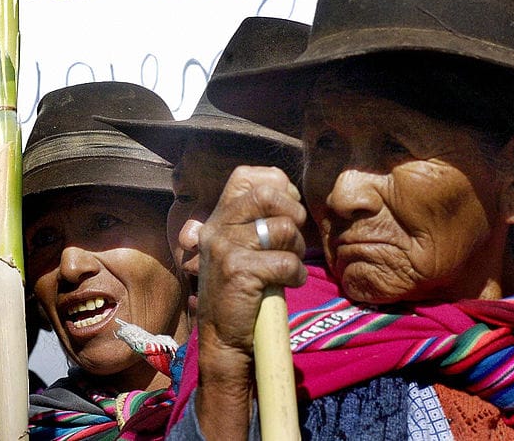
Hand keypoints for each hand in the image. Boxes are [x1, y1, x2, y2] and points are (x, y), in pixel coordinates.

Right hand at [193, 166, 308, 438]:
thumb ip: (252, 221)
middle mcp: (217, 227)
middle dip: (293, 214)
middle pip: (268, 194)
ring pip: (283, 229)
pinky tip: (288, 284)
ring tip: (287, 267)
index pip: (245, 176)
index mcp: (218, 218)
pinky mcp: (238, 270)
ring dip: (296, 250)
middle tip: (292, 238)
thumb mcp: (237, 249)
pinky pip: (286, 262)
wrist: (222, 338)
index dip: (276, 184)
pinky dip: (296, 274)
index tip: (286, 209)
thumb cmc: (239, 292)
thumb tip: (287, 192)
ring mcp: (225, 248)